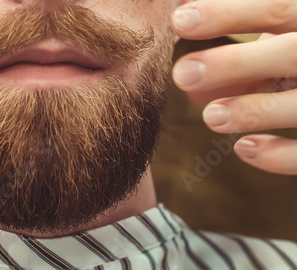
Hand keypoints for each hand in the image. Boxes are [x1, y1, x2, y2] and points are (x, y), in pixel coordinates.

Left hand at [171, 0, 296, 174]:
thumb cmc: (293, 51)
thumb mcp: (278, 31)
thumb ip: (239, 23)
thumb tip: (181, 11)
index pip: (276, 7)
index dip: (228, 14)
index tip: (179, 20)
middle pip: (292, 53)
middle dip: (236, 63)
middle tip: (182, 74)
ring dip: (254, 111)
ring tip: (211, 116)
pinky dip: (279, 154)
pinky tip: (243, 147)